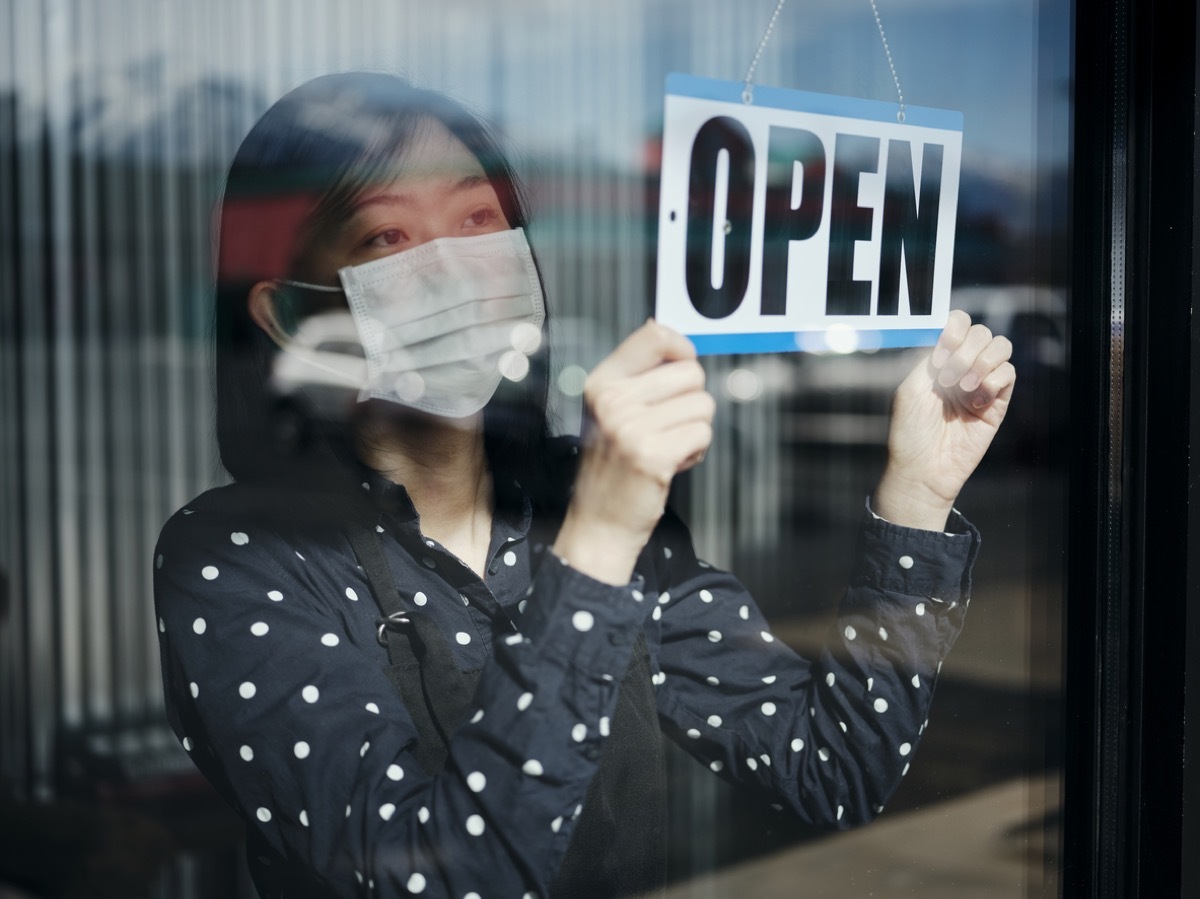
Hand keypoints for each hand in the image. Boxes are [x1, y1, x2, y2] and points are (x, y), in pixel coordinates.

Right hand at [554, 321, 714, 583]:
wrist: (599, 522)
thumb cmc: (614, 464)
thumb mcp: (612, 409)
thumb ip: (638, 374)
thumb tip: (668, 333)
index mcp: (602, 382)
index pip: (656, 335)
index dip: (682, 350)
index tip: (680, 370)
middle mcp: (612, 400)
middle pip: (691, 373)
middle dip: (691, 401)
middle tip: (667, 427)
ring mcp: (630, 428)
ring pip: (703, 405)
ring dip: (695, 429)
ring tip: (667, 447)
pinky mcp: (652, 455)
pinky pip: (703, 434)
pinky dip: (696, 451)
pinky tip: (671, 463)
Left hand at [874, 310, 1015, 529]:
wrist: (923, 469)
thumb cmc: (910, 432)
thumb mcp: (910, 390)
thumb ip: (928, 359)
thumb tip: (948, 337)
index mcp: (939, 360)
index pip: (958, 324)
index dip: (955, 328)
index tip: (943, 351)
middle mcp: (962, 367)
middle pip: (982, 332)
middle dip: (966, 350)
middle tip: (947, 380)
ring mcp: (981, 383)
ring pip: (1001, 347)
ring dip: (982, 362)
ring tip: (963, 388)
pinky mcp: (998, 402)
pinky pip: (1009, 374)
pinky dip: (993, 382)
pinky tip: (975, 403)